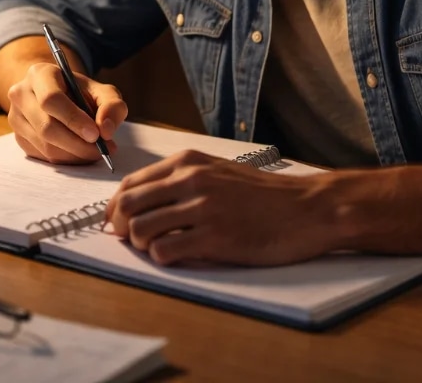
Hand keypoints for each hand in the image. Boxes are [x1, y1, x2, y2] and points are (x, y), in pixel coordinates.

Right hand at [6, 62, 128, 163]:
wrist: (54, 93)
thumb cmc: (79, 91)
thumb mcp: (100, 90)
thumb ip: (111, 105)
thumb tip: (106, 130)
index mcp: (39, 74)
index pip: (51, 99)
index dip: (73, 119)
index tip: (95, 135)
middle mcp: (21, 94)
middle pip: (47, 127)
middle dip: (78, 144)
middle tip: (102, 150)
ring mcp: (16, 117)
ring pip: (45, 146)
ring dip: (75, 155)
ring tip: (95, 152)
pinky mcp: (18, 137)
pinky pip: (43, 156)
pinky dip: (66, 159)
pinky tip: (80, 153)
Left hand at [105, 150, 336, 265]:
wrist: (306, 208)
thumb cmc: (263, 195)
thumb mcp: (217, 172)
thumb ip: (180, 181)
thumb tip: (140, 203)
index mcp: (187, 162)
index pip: (130, 183)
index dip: (115, 207)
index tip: (116, 223)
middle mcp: (190, 180)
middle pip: (127, 205)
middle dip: (122, 227)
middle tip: (133, 241)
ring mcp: (202, 208)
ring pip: (141, 230)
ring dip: (143, 246)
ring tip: (160, 249)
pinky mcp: (214, 237)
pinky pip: (165, 252)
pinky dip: (163, 259)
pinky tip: (179, 256)